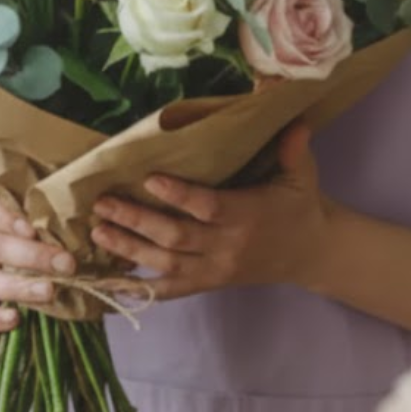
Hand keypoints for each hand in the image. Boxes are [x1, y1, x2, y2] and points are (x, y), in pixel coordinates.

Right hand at [0, 189, 76, 332]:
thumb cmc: (24, 232)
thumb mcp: (30, 216)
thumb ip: (50, 216)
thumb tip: (96, 221)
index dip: (3, 216)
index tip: (32, 228)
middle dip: (31, 255)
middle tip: (66, 263)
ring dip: (18, 286)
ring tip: (48, 291)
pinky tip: (15, 319)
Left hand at [90, 121, 329, 301]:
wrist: (311, 253)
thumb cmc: (300, 206)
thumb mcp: (303, 175)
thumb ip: (294, 149)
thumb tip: (296, 121)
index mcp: (248, 215)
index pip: (208, 207)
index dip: (179, 195)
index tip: (149, 178)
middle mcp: (228, 246)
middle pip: (176, 237)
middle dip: (136, 220)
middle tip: (103, 203)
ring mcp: (216, 269)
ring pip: (167, 263)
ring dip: (130, 248)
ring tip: (99, 230)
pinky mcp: (210, 283)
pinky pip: (173, 291)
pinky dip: (143, 289)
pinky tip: (113, 280)